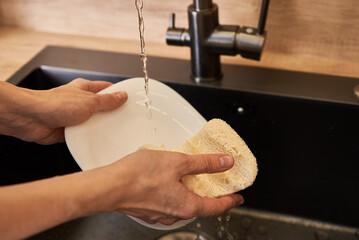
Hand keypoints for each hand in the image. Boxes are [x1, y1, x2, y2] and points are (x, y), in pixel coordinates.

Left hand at [0, 79, 126, 143]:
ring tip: (110, 132)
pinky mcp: (69, 130)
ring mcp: (74, 116)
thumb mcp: (90, 101)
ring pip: (93, 122)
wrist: (32, 119)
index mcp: (85, 89)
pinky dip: (89, 138)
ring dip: (99, 128)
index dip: (119, 93)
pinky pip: (84, 135)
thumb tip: (122, 96)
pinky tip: (95, 141)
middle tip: (123, 120)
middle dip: (111, 114)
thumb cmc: (54, 104)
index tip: (131, 100)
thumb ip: (108, 100)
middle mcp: (80, 101)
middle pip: (101, 107)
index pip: (107, 89)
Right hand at [85, 150, 243, 224]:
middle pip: (201, 207)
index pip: (217, 207)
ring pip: (184, 204)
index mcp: (187, 205)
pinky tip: (171, 180)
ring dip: (192, 193)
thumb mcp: (178, 162)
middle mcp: (175, 214)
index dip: (230, 201)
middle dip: (211, 196)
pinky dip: (177, 193)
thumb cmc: (138, 176)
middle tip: (217, 185)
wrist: (108, 186)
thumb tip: (225, 163)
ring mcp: (160, 213)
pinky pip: (169, 203)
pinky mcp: (148, 209)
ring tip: (194, 179)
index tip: (238, 197)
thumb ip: (204, 163)